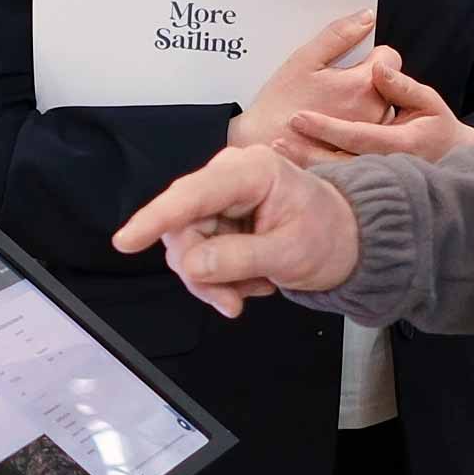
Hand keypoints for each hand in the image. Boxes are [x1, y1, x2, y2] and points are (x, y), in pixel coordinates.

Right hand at [112, 145, 359, 320]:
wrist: (348, 241)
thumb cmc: (329, 237)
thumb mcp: (290, 254)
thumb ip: (238, 258)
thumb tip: (191, 265)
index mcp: (250, 171)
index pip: (191, 195)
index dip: (155, 218)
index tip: (125, 242)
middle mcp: (227, 177)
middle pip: (182, 227)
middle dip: (201, 271)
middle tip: (232, 302)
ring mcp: (218, 198)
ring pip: (186, 247)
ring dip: (214, 279)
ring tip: (255, 288)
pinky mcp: (216, 218)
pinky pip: (198, 254)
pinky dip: (220, 277)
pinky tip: (252, 280)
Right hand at [231, 11, 395, 165]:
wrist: (265, 146)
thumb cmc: (280, 105)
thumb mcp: (305, 60)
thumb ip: (339, 35)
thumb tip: (366, 17)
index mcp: (361, 85)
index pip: (390, 58)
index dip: (372, 55)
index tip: (353, 62)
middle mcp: (374, 112)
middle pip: (390, 84)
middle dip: (371, 80)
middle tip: (339, 86)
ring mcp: (370, 137)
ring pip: (385, 109)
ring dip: (369, 104)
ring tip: (336, 107)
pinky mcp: (363, 152)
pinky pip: (375, 134)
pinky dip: (363, 126)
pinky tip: (338, 124)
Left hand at [286, 57, 473, 164]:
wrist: (452, 162)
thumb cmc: (439, 128)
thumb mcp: (428, 102)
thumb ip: (402, 86)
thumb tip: (378, 68)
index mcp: (399, 143)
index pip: (356, 136)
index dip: (326, 128)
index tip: (298, 118)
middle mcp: (385, 166)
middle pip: (338, 161)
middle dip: (306, 151)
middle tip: (276, 140)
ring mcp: (377, 178)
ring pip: (335, 174)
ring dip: (305, 162)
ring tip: (277, 150)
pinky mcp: (370, 184)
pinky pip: (339, 182)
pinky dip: (314, 173)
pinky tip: (291, 165)